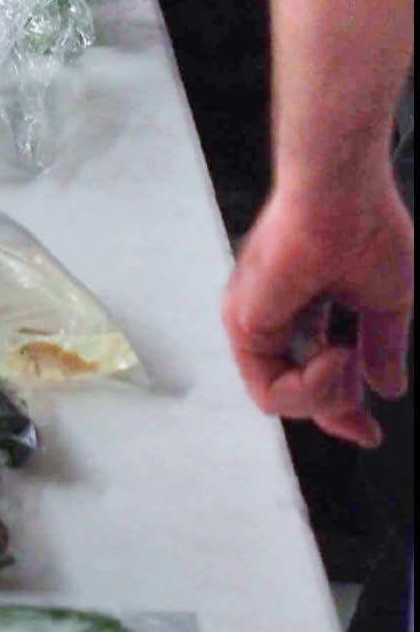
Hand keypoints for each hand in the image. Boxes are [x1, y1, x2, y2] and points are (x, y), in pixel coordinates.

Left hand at [224, 169, 413, 447]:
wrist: (346, 198)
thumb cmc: (365, 230)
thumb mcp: (384, 305)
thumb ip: (380, 349)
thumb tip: (387, 387)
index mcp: (304, 312)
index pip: (309, 377)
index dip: (340, 412)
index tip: (368, 433)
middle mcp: (272, 317)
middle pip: (290, 393)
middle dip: (333, 412)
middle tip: (362, 422)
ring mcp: (254, 320)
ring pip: (277, 399)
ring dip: (326, 397)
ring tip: (350, 363)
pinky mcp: (244, 321)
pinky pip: (270, 389)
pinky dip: (314, 388)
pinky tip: (340, 357)